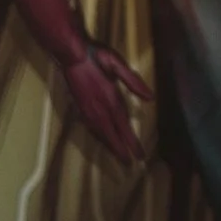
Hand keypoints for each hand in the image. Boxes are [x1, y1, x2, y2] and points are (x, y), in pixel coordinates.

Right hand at [62, 41, 151, 164]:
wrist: (70, 55)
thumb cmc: (96, 56)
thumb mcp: (118, 64)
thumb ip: (133, 82)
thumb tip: (150, 98)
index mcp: (111, 101)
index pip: (124, 128)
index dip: (132, 144)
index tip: (139, 157)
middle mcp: (99, 110)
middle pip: (112, 137)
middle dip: (121, 152)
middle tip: (129, 165)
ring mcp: (87, 111)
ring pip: (100, 135)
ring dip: (109, 147)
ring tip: (117, 156)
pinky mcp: (79, 109)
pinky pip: (91, 129)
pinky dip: (98, 138)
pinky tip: (101, 139)